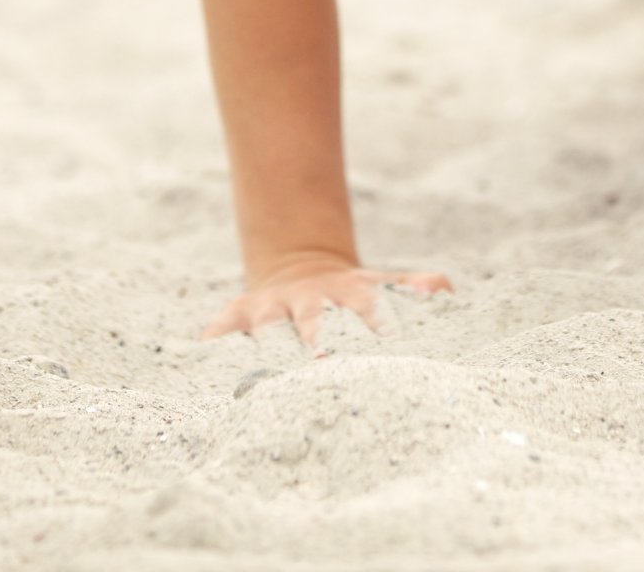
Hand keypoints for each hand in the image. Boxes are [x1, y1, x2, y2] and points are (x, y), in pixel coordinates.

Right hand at [198, 255, 453, 355]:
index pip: (365, 306)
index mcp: (350, 292)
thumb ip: (417, 287)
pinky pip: (218, 334)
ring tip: (262, 375)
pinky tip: (203, 364)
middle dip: (316, 340)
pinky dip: (211, 347)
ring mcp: (269, 308)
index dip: (374, 321)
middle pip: (311, 320)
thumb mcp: (387, 285)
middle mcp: (307, 300)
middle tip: (321, 363)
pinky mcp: (235, 317)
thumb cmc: (354, 296)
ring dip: (265, 345)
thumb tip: (441, 288)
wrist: (301, 269)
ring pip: (263, 327)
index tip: (383, 339)